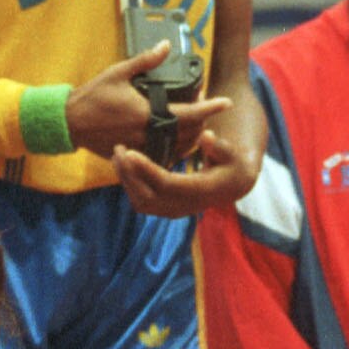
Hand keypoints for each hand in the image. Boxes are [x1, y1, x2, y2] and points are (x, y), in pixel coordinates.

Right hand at [65, 43, 228, 161]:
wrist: (68, 123)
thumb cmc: (92, 97)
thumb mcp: (118, 73)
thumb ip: (145, 61)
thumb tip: (166, 45)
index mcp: (146, 113)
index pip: (187, 113)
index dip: (209, 107)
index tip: (225, 102)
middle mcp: (145, 134)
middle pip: (187, 134)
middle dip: (202, 123)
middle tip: (205, 109)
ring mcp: (138, 147)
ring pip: (176, 149)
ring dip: (190, 138)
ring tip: (196, 126)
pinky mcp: (131, 154)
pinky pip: (159, 157)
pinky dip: (172, 150)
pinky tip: (176, 142)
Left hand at [112, 126, 259, 216]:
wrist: (230, 186)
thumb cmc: (231, 164)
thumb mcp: (231, 153)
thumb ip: (219, 147)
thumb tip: (206, 136)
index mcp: (199, 192)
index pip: (166, 183)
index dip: (147, 169)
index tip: (130, 152)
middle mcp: (183, 207)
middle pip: (147, 195)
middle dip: (129, 173)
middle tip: (118, 149)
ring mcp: (172, 212)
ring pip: (140, 201)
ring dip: (125, 179)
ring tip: (116, 156)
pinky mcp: (164, 211)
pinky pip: (140, 202)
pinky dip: (130, 185)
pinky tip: (124, 166)